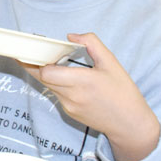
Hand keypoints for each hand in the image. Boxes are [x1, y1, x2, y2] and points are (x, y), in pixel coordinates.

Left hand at [21, 32, 159, 160]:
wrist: (130, 124)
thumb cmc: (123, 92)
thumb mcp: (111, 62)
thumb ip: (91, 43)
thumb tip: (71, 36)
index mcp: (83, 81)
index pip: (47, 72)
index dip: (38, 60)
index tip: (35, 49)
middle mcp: (72, 95)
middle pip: (41, 78)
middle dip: (34, 64)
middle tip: (30, 52)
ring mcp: (69, 106)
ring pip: (48, 86)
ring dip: (45, 74)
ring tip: (49, 61)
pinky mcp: (69, 112)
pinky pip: (56, 94)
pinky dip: (56, 84)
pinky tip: (65, 77)